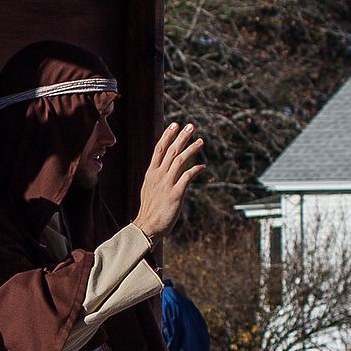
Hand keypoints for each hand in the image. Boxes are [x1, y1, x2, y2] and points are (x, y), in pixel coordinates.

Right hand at [134, 123, 204, 240]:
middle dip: (181, 137)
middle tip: (191, 126)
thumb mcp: (150, 188)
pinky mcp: (175, 194)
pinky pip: (187, 177)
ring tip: (201, 141)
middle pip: (171, 151)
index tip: (175, 124)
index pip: (159, 149)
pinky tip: (202, 166)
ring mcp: (166, 184)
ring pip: (179, 161)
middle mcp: (158, 175)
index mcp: (151, 173)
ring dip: (191, 149)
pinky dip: (195, 169)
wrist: (147, 226)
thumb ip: (158, 176)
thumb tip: (167, 167)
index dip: (167, 136)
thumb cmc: (150, 209)